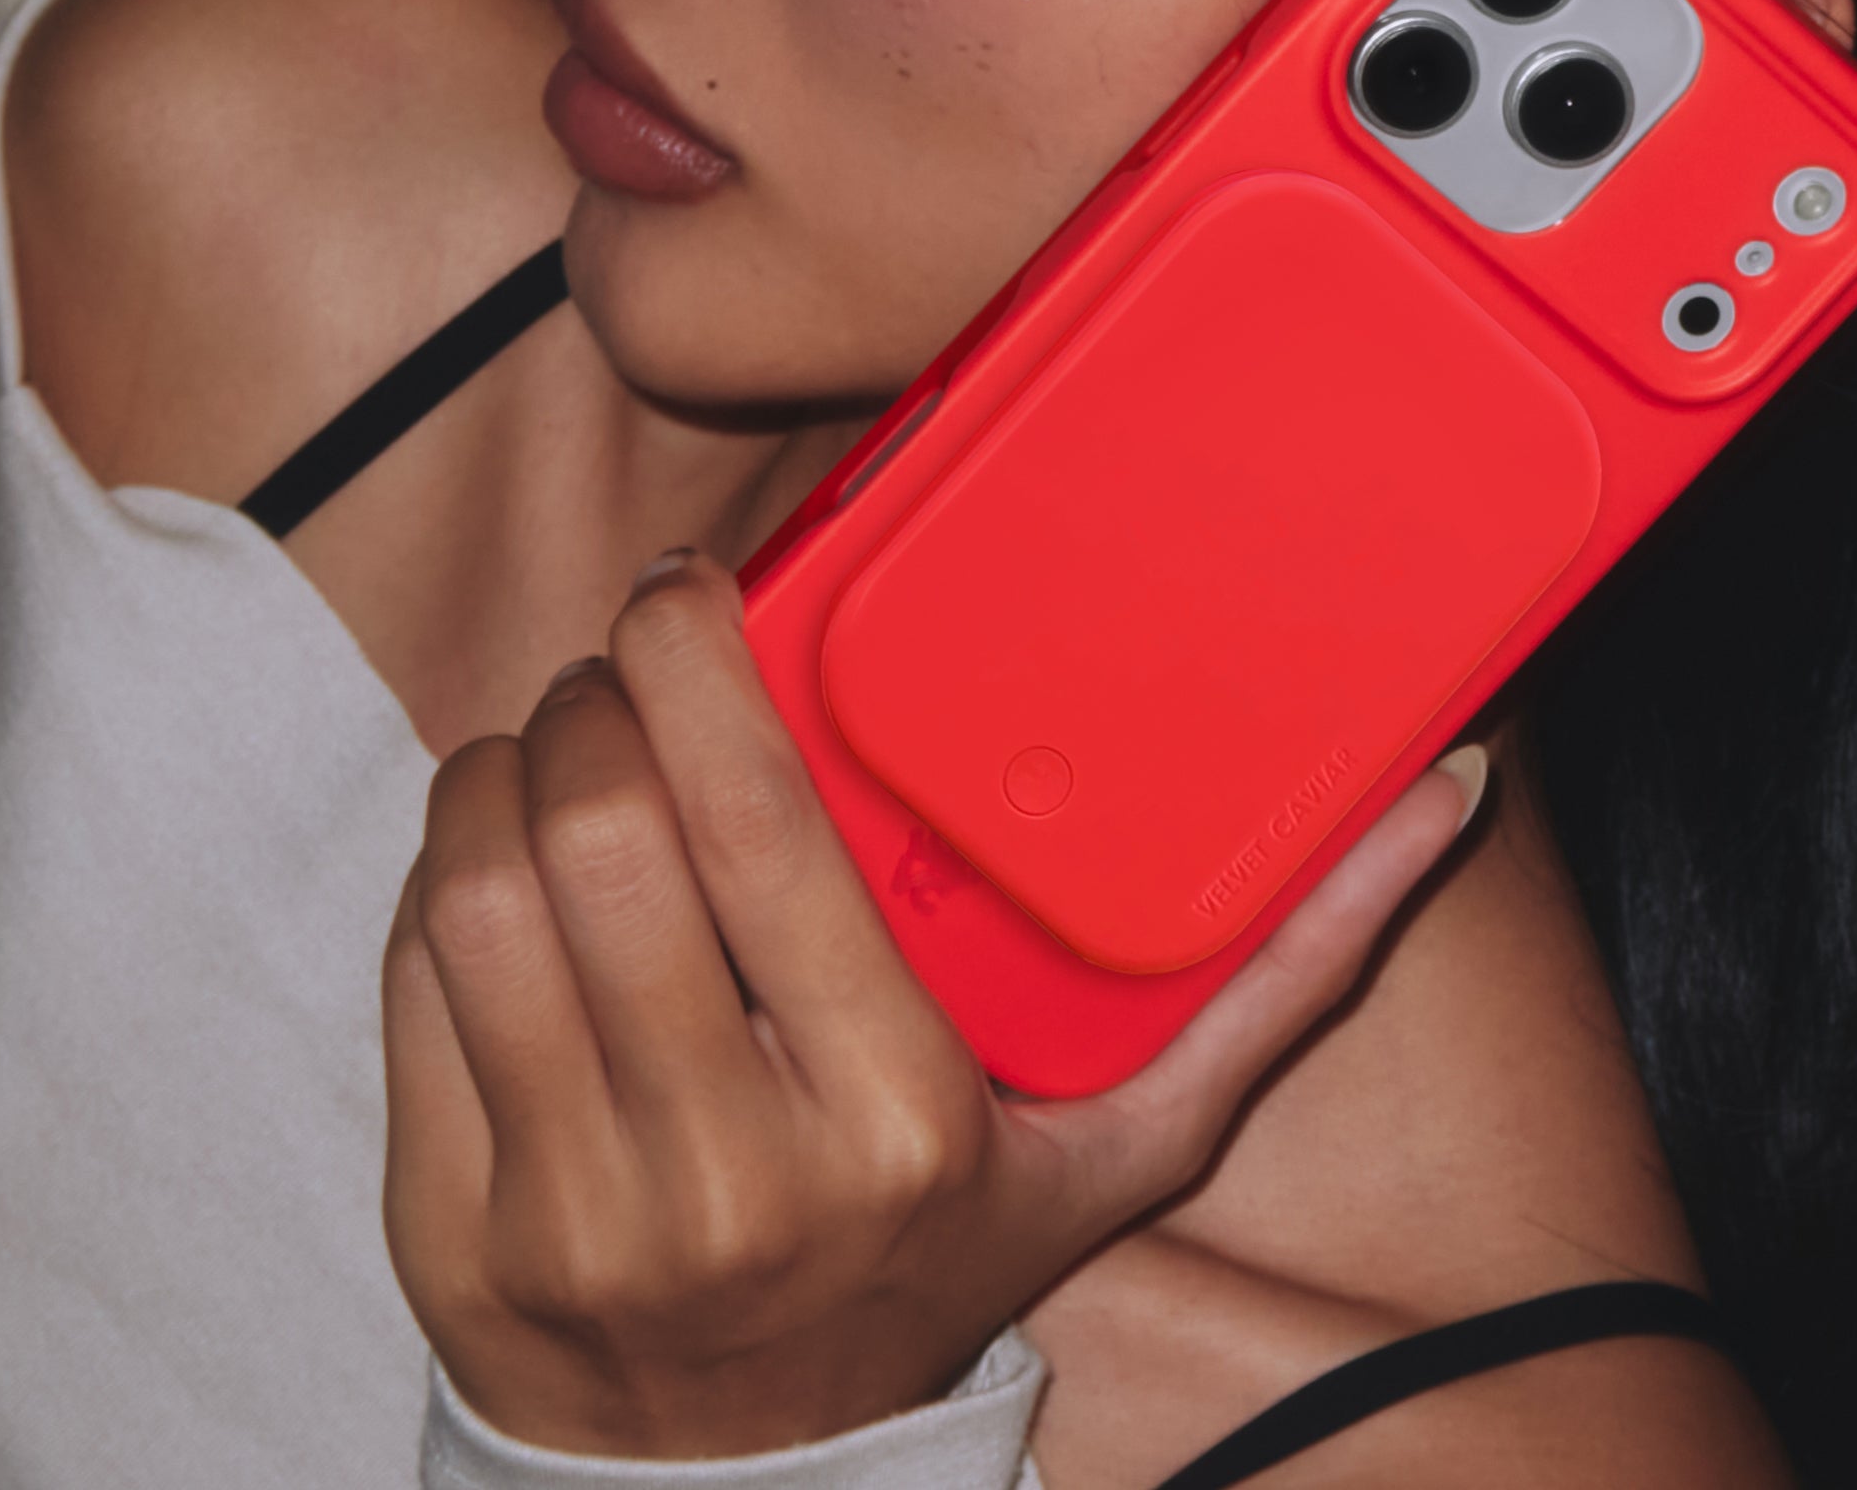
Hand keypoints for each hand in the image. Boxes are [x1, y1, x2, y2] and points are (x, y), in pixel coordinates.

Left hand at [381, 547, 1489, 1457]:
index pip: (751, 823)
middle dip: (592, 696)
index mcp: (893, 1123)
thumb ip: (1273, 971)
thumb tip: (1446, 790)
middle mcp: (726, 1174)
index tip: (696, 592)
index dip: (695, 661)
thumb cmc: (946, 1264)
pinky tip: (502, 858)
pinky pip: (410, 985)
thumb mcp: (1126, 1143)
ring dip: (502, 766)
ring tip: (562, 742)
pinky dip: (440, 880)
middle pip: (600, 831)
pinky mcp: (456, 1235)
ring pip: (482, 890)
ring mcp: (573, 1216)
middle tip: (628, 661)